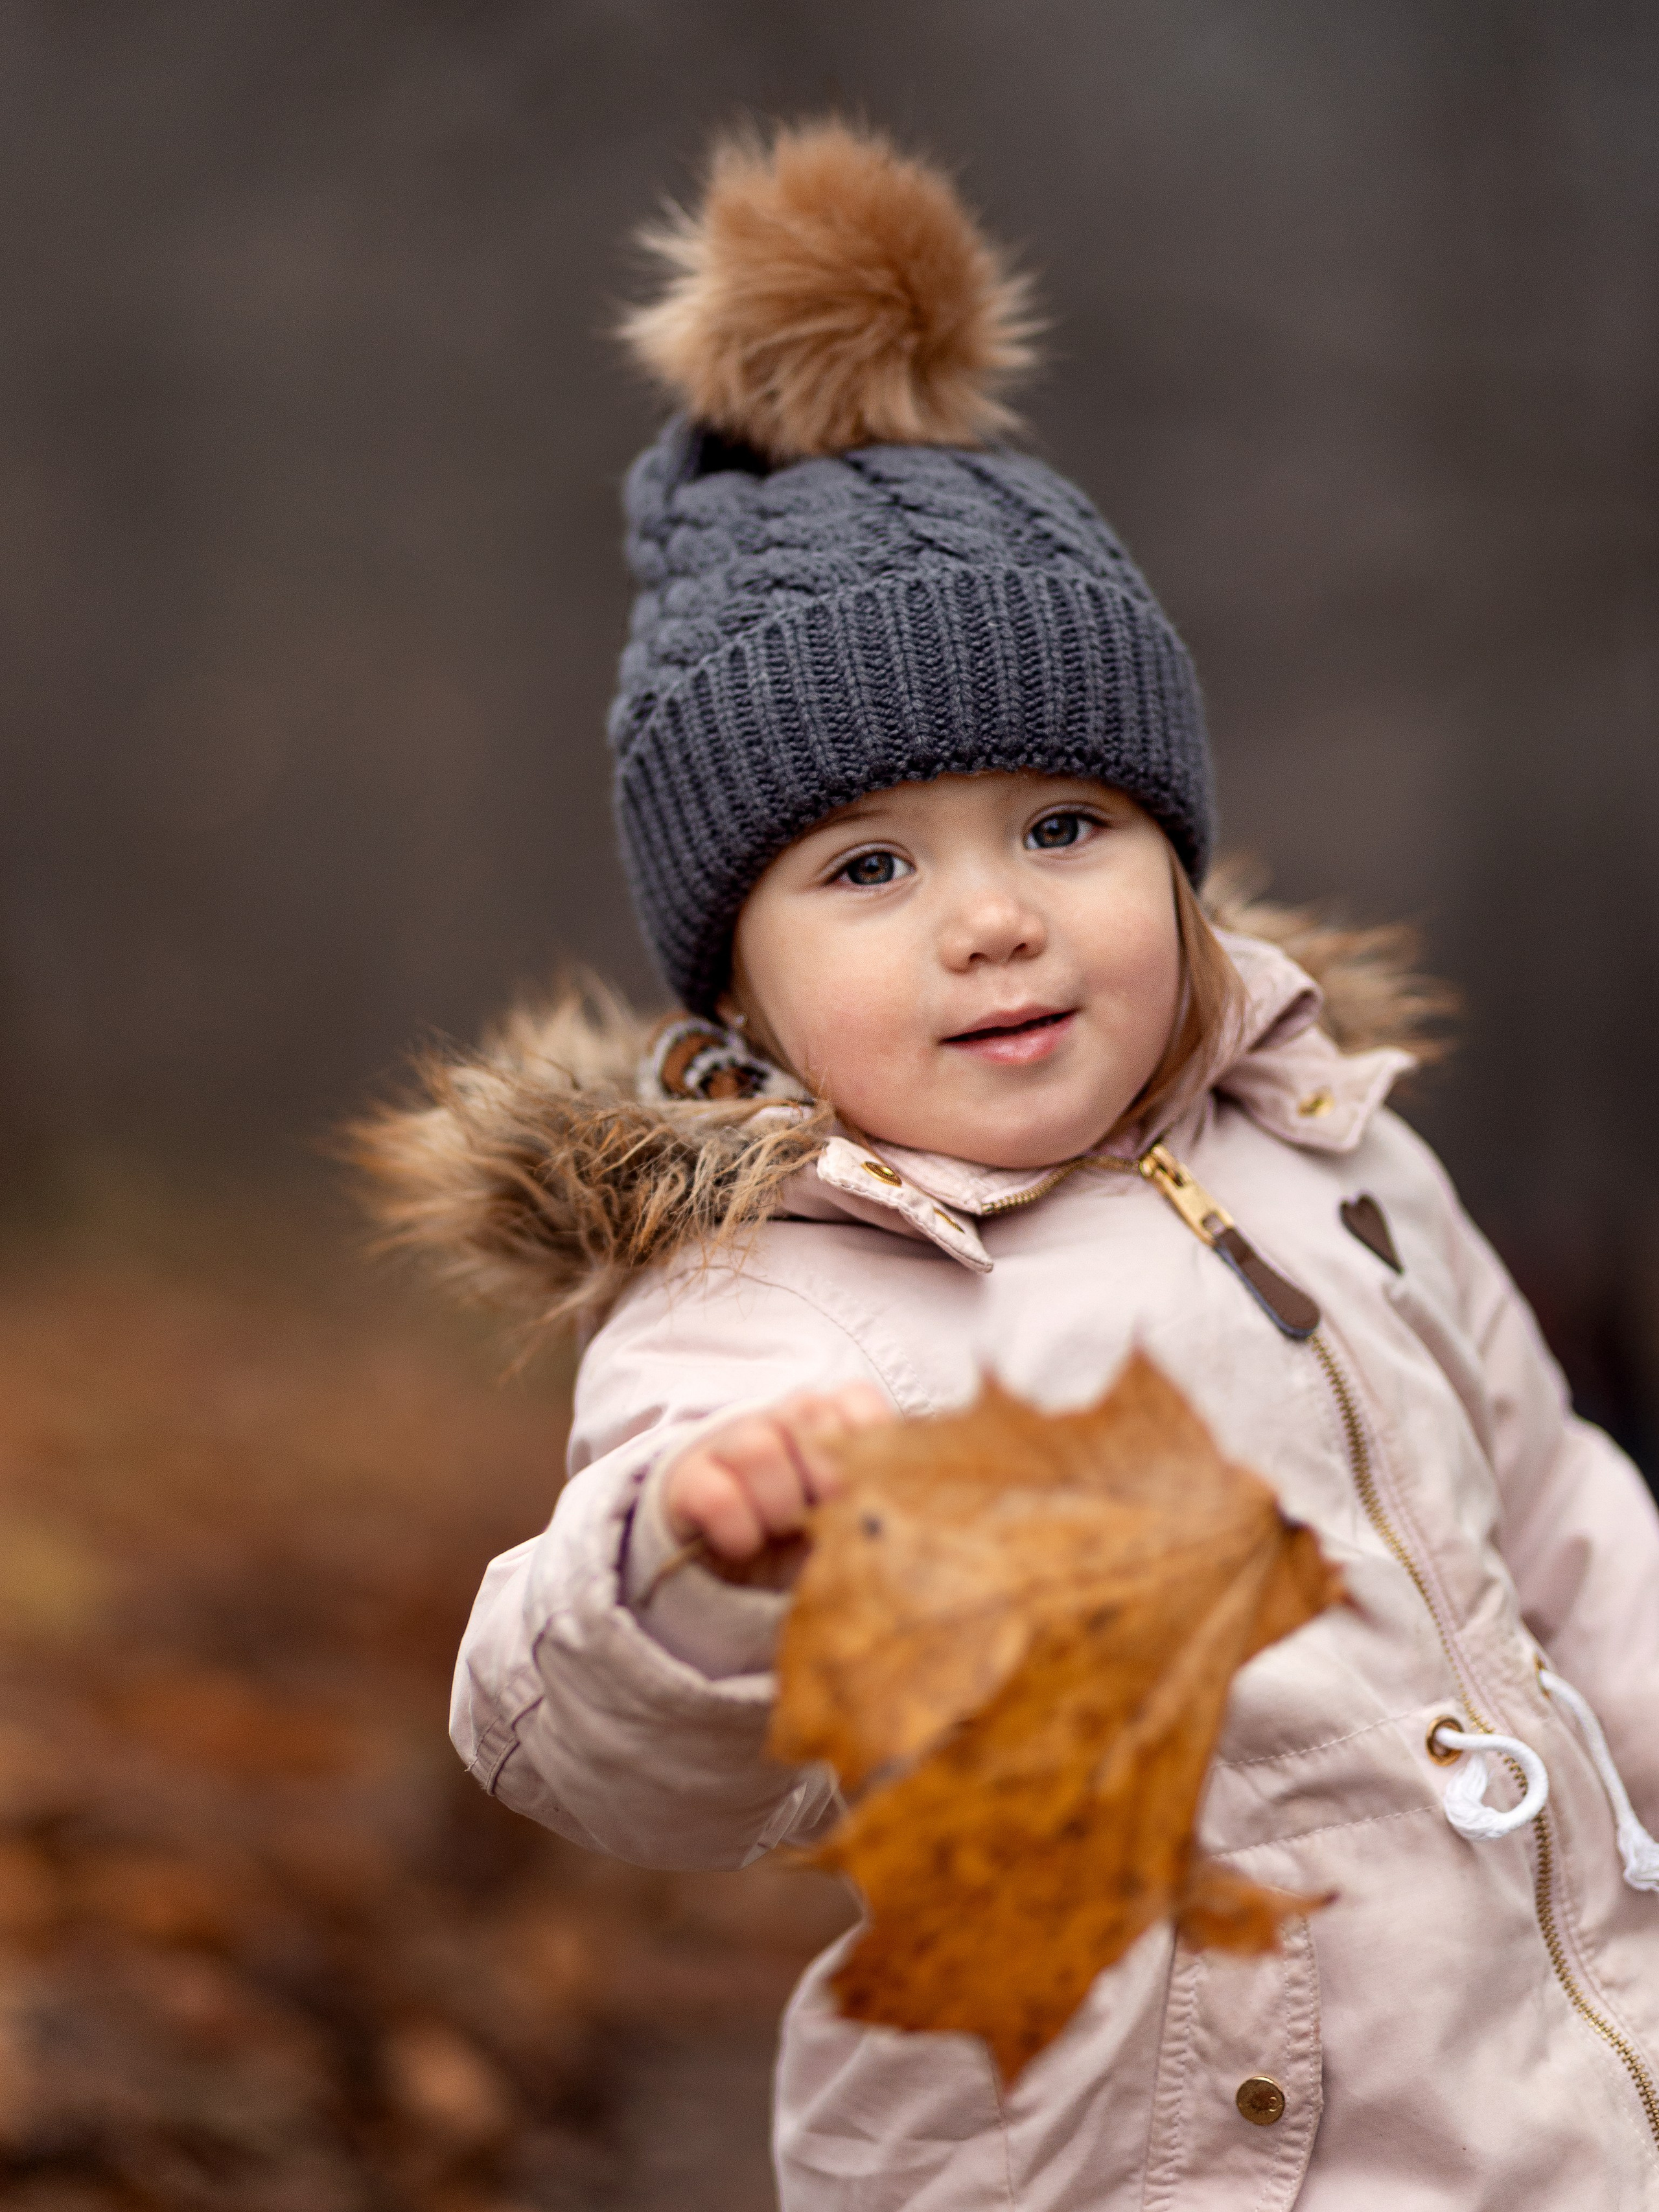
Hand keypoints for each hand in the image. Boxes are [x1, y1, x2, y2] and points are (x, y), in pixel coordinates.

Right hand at [662, 1383, 895, 1566]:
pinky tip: (747, 1545)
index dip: (867, 1450)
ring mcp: (732, 1440)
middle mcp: (783, 1417)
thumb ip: (876, 1502)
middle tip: (823, 1519)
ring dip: (778, 1506)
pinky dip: (738, 1531)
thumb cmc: (811, 1530)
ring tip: (782, 1532)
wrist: (741, 1553)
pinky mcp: (689, 1478)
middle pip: (808, 1416)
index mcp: (831, 1417)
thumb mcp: (851, 1518)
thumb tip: (898, 1522)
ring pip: (757, 1448)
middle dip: (825, 1482)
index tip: (862, 1494)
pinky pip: (716, 1496)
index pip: (856, 1400)